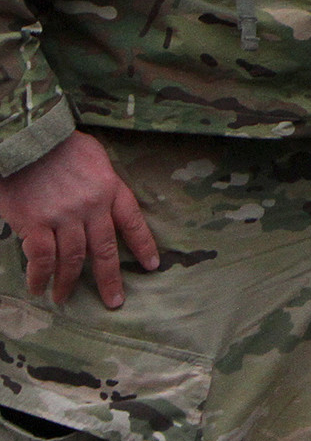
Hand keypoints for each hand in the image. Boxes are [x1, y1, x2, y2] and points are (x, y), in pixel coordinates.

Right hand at [0, 131, 158, 308]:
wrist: (28, 139)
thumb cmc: (60, 145)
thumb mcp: (95, 157)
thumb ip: (102, 182)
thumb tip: (103, 202)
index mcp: (110, 188)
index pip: (132, 222)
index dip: (143, 245)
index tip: (152, 266)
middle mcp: (92, 206)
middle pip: (105, 249)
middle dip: (110, 279)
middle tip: (114, 302)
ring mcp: (64, 216)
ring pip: (73, 259)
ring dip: (68, 283)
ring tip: (64, 298)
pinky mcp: (36, 222)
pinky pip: (42, 258)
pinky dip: (40, 276)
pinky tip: (38, 287)